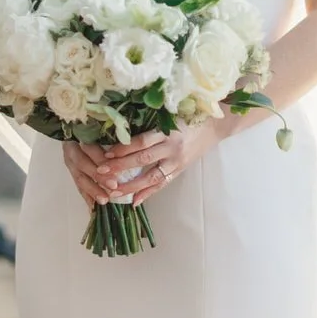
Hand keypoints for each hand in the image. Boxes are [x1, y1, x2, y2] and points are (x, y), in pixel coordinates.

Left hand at [62, 126, 214, 210]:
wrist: (215, 126)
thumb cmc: (188, 117)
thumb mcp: (169, 116)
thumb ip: (150, 124)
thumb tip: (121, 130)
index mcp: (167, 131)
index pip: (141, 142)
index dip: (123, 148)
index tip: (106, 153)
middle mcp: (171, 147)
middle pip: (142, 159)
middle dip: (121, 167)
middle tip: (101, 173)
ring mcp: (176, 161)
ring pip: (151, 176)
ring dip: (131, 186)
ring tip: (113, 192)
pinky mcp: (180, 170)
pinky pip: (162, 184)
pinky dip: (148, 193)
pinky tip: (134, 201)